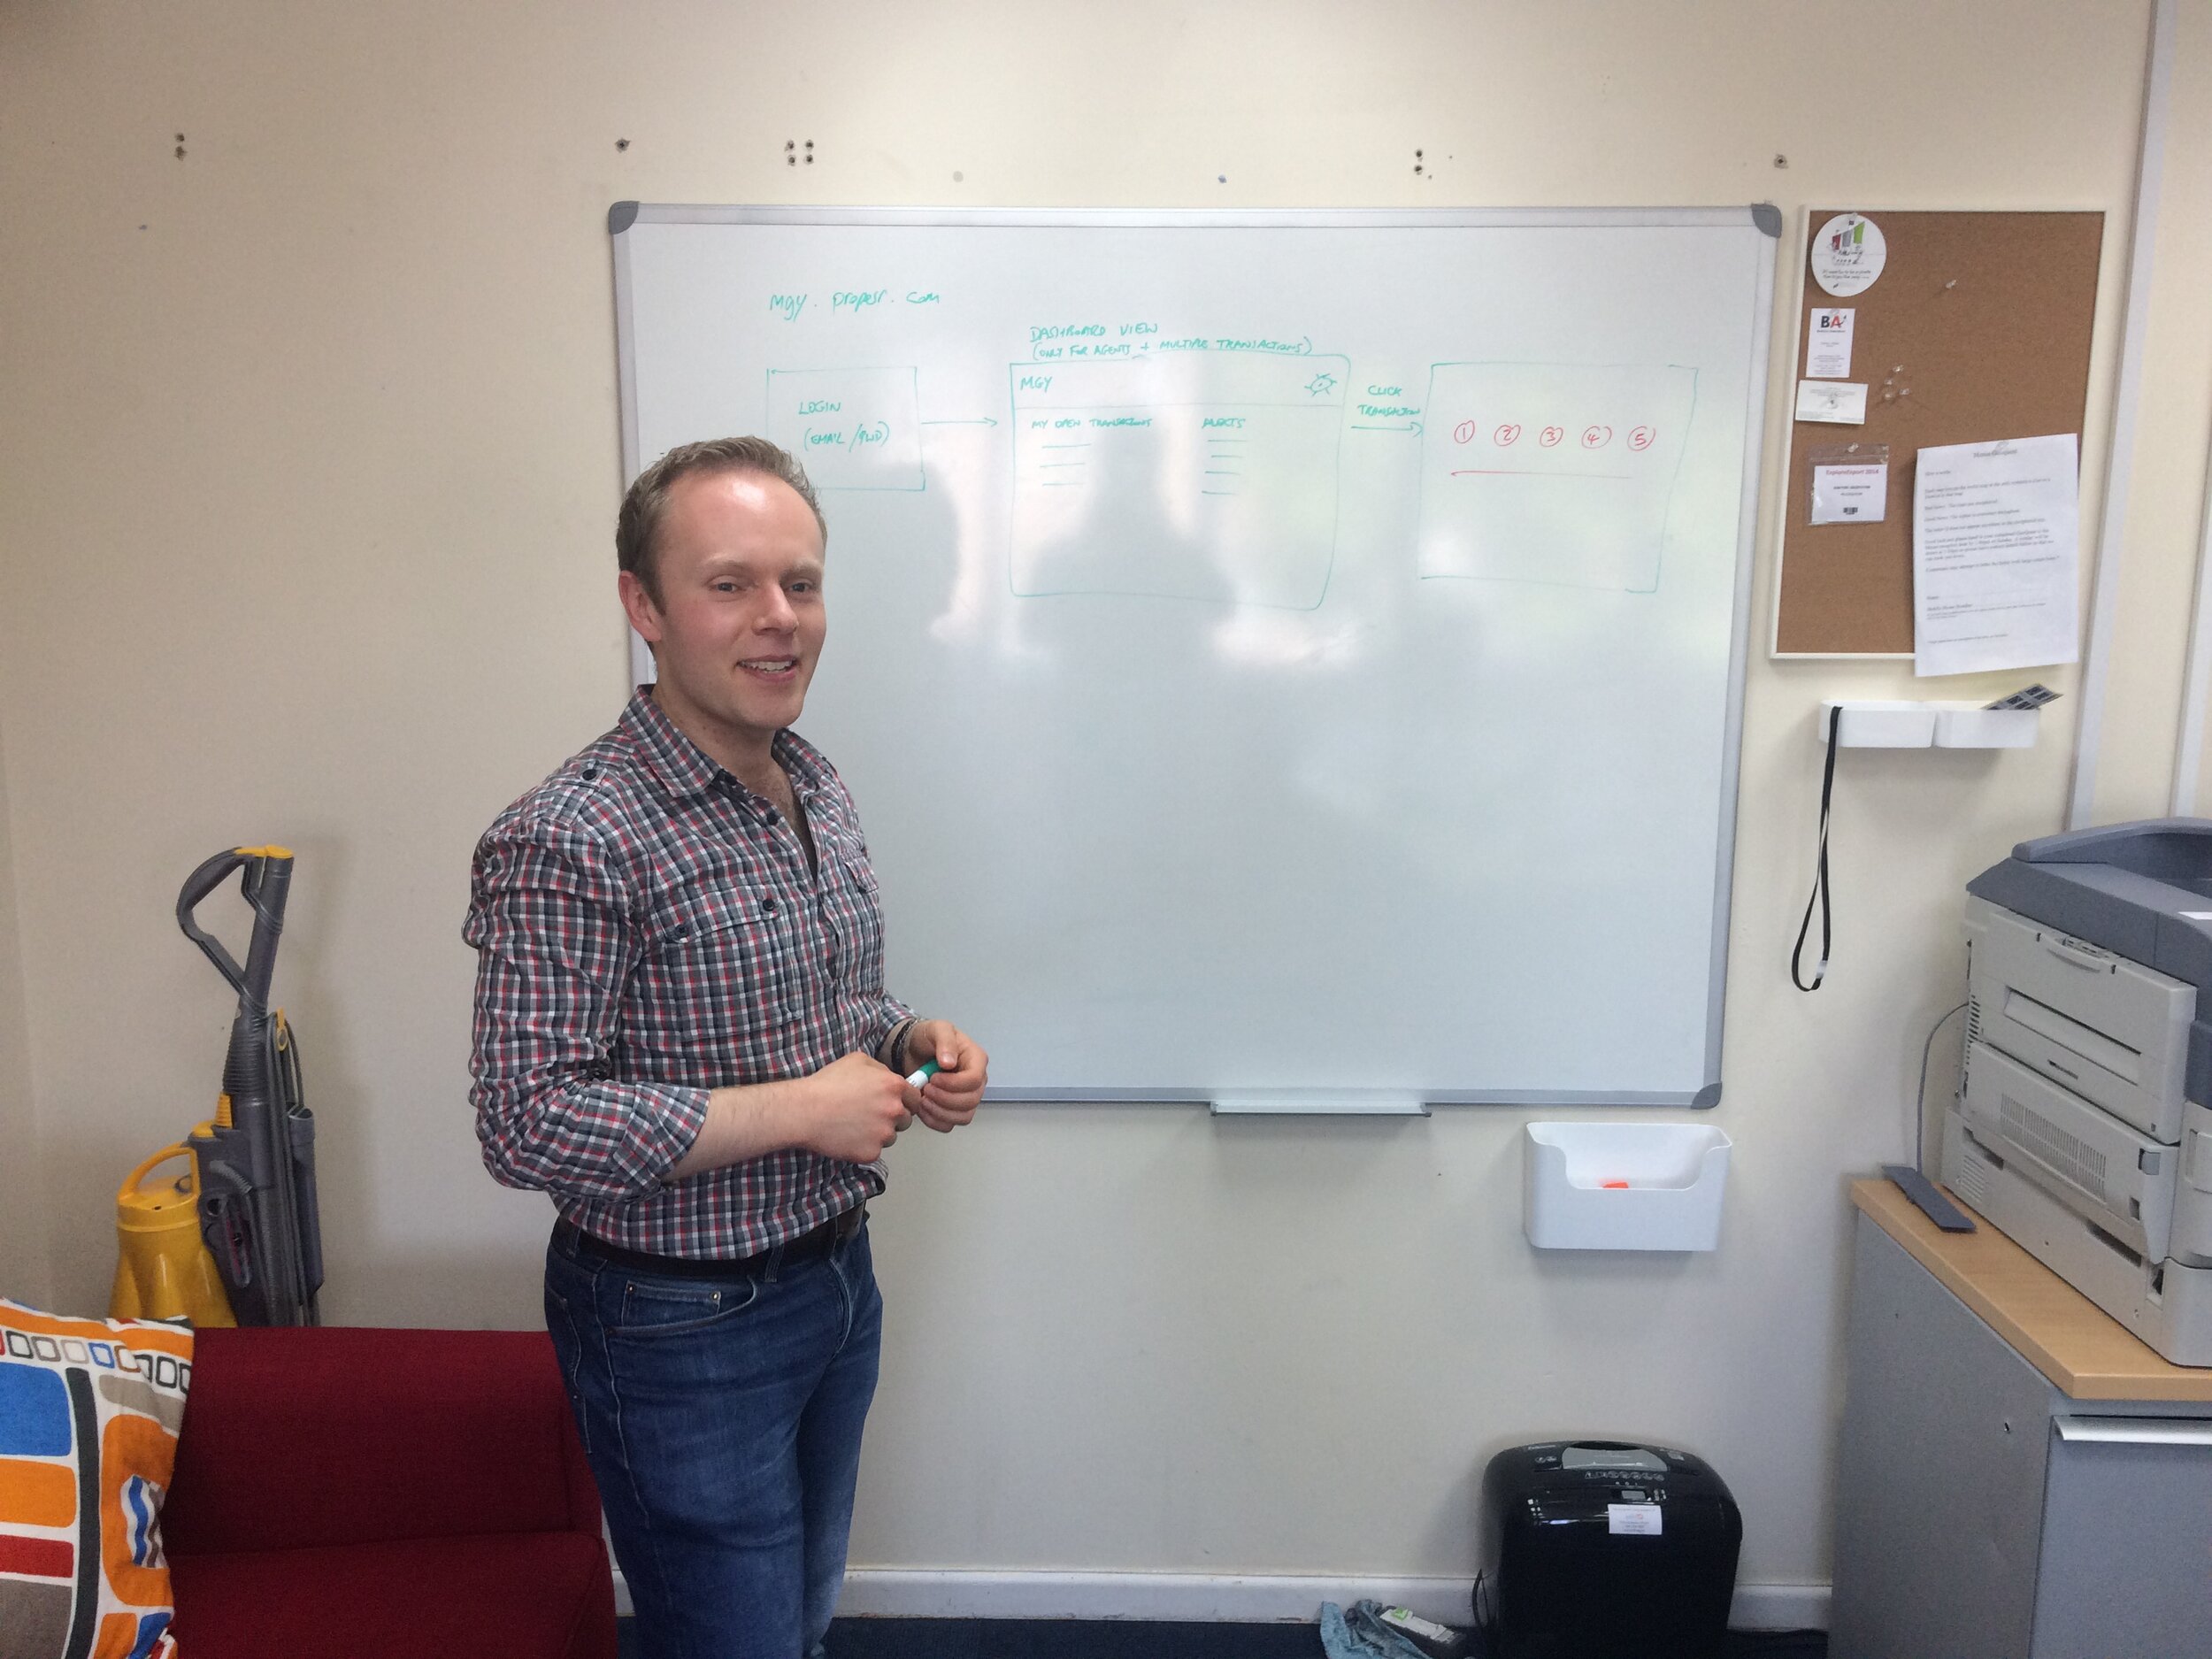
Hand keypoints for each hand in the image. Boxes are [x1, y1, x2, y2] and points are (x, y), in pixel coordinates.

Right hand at [791, 1052, 911, 1163]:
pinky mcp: (871, 1152)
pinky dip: (864, 1146)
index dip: (905, 1100)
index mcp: (894, 1086)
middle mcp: (894, 1110)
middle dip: (892, 1117)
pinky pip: (875, 1151)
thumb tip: (889, 1077)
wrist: (805, 1111)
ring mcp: (884, 1133)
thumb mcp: (857, 1060)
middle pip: (906, 1119)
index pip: (916, 1098)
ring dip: (879, 1132)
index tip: (895, 1103)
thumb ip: (881, 1068)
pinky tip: (848, 1136)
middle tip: (870, 1114)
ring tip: (855, 1124)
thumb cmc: (827, 1085)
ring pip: (891, 1136)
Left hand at [900, 1019, 988, 1132]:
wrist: (912, 1049)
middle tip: (926, 1088)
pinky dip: (934, 1121)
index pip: (974, 1080)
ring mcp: (966, 1097)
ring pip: (963, 1116)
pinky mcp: (953, 1109)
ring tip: (922, 1099)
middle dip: (944, 1099)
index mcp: (976, 1060)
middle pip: (971, 1101)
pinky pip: (950, 1124)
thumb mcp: (936, 1029)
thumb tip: (949, 1062)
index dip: (953, 1084)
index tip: (933, 1078)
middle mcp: (976, 1081)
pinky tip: (922, 1109)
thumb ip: (945, 1041)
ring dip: (940, 1112)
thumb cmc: (928, 1037)